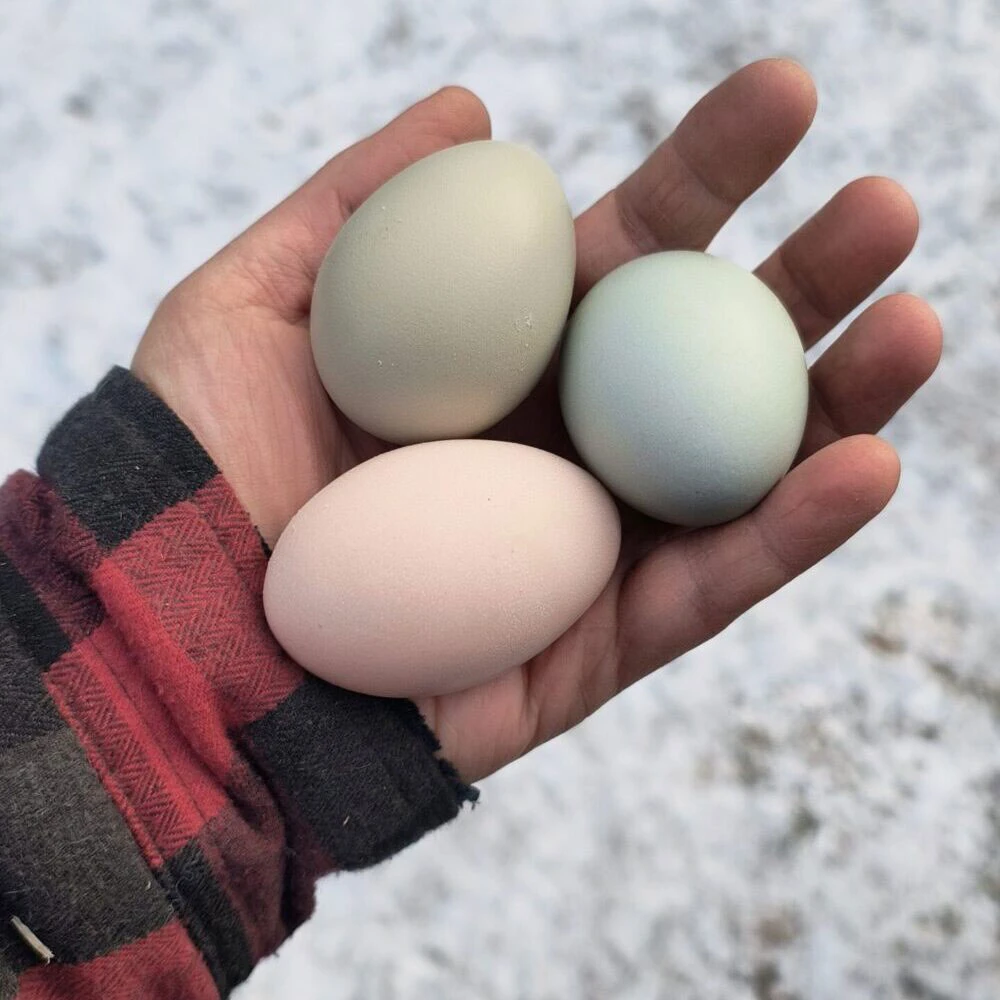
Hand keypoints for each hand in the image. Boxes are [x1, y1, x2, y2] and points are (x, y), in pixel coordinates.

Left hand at [132, 59, 941, 782]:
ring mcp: (592, 542)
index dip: (705, 174)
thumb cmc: (202, 468)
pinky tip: (866, 464)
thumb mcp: (251, 302)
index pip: (624, 252)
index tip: (785, 95)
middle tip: (884, 210)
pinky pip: (712, 585)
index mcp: (503, 355)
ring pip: (737, 467)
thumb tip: (472, 110)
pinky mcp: (602, 644)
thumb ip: (358, 203)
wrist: (185, 636)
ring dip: (836, 398)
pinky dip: (791, 532)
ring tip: (914, 322)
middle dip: (800, 279)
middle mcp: (563, 440)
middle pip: (703, 353)